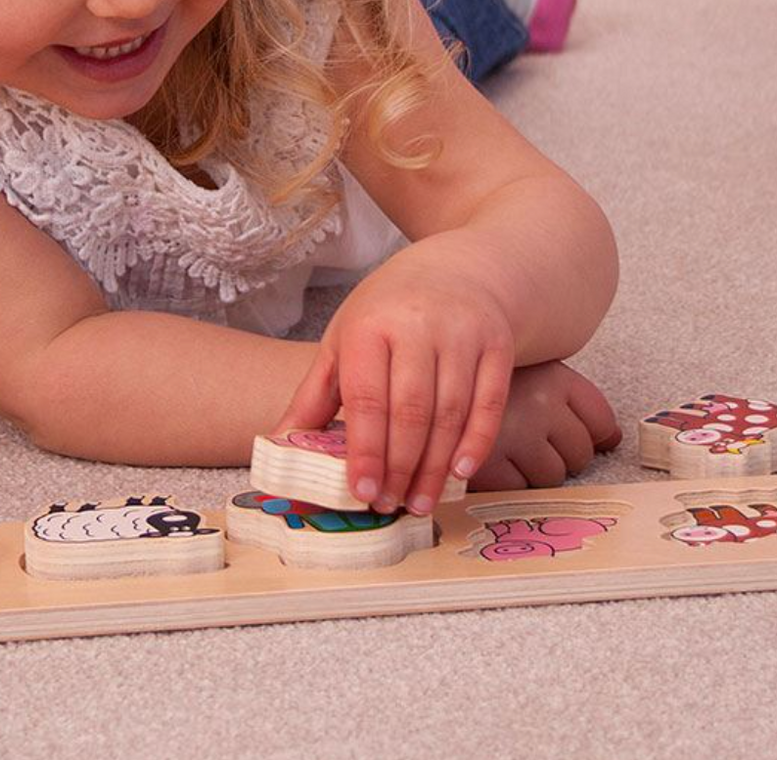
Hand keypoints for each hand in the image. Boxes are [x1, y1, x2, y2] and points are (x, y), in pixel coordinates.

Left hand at [270, 257, 515, 514]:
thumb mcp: (344, 340)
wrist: (455, 271)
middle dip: (399, 466)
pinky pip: (489, 403)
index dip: (366, 450)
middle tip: (389, 505)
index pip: (367, 398)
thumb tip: (279, 445)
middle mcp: (418, 326)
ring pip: (450, 413)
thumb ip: (315, 394)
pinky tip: (460, 473)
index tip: (362, 492)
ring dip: (435, 466)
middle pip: (411, 411)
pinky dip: (476, 443)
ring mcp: (462, 334)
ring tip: (418, 501)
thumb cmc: (388, 313)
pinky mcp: (496, 344)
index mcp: (370, 326)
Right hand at [464, 358, 622, 490]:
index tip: (584, 441)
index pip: (601, 422)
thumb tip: (613, 440)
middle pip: (580, 453)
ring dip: (532, 473)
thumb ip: (566, 399)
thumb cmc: (475, 380)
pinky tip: (488, 463)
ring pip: (552, 477)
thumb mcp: (525, 372)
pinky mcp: (489, 465)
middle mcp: (540, 403)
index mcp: (552, 376)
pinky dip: (507, 484)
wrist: (416, 376)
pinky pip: (519, 491)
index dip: (593, 436)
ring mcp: (516, 436)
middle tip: (527, 442)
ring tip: (505, 451)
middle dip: (559, 456)